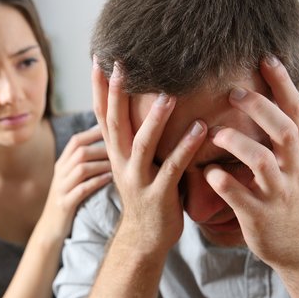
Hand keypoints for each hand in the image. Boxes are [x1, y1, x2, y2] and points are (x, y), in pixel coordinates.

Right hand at [43, 125, 111, 238]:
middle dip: (103, 148)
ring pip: (81, 169)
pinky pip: (81, 190)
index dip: (95, 132)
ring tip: (120, 164)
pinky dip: (97, 182)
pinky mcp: (65, 204)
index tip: (115, 128)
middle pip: (80, 152)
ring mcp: (61, 189)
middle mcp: (60, 173)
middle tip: (123, 149)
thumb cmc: (68, 201)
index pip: (77, 140)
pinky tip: (110, 180)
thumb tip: (108, 145)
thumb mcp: (71, 179)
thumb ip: (84, 163)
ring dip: (102, 165)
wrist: (50, 230)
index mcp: (62, 164)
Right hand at [92, 58, 206, 248]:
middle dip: (117, 94)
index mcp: (114, 153)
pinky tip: (200, 128)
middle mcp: (120, 163)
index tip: (100, 60)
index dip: (99, 88)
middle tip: (122, 65)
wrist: (144, 237)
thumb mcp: (131, 164)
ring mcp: (137, 180)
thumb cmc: (144, 194)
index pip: (102, 115)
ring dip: (154, 120)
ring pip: (141, 145)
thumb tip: (145, 106)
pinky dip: (185, 147)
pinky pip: (172, 168)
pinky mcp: (158, 195)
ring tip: (167, 95)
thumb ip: (134, 138)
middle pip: (114, 124)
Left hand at [204, 56, 298, 268]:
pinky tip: (208, 172)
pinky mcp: (258, 215)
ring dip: (238, 142)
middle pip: (283, 131)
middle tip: (233, 91)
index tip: (266, 59)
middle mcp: (294, 171)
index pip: (296, 112)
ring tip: (215, 133)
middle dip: (259, 108)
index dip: (283, 85)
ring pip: (262, 162)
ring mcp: (277, 194)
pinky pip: (239, 196)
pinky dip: (223, 182)